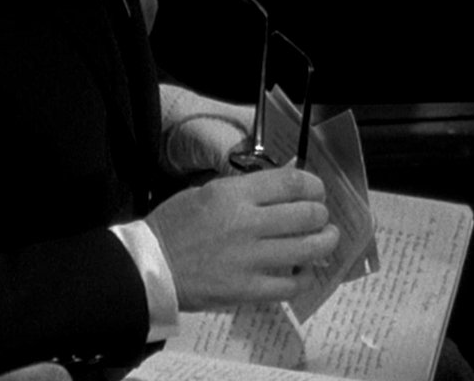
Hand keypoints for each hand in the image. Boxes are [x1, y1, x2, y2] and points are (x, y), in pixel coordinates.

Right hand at [145, 166, 339, 308]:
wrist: (149, 268)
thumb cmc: (175, 226)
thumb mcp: (208, 191)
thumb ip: (247, 189)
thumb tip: (286, 184)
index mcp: (234, 195)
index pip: (293, 183)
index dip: (314, 186)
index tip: (316, 191)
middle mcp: (247, 224)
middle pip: (308, 214)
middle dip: (321, 214)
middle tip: (320, 217)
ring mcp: (249, 259)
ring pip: (308, 249)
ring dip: (325, 243)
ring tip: (325, 240)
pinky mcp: (247, 290)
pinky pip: (291, 285)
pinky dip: (306, 277)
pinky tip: (306, 271)